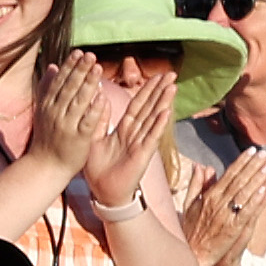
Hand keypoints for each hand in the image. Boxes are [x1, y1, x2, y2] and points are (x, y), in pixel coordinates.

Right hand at [25, 54, 104, 179]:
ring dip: (89, 84)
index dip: (70, 67)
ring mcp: (66, 125)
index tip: (79, 52)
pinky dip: (94, 109)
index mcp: (47, 106)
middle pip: (69, 88)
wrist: (45, 166)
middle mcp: (55, 113)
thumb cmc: (48, 137)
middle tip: (90, 55)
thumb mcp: (44, 111)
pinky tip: (103, 97)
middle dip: (80, 70)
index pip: (60, 82)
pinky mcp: (78, 138)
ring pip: (78, 102)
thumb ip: (48, 89)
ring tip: (98, 68)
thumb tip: (53, 66)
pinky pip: (88, 121)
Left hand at [86, 69, 172, 207]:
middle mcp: (135, 134)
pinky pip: (151, 137)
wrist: (103, 192)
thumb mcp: (94, 139)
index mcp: (123, 129)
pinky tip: (166, 113)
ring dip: (163, 102)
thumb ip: (99, 120)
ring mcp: (140, 143)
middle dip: (159, 90)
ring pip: (153, 119)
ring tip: (172, 87)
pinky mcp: (142, 154)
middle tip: (172, 74)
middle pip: (149, 107)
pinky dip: (158, 125)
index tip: (156, 76)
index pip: (137, 105)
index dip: (146, 90)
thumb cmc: (99, 168)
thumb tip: (98, 98)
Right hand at [183, 145, 265, 265]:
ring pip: (244, 193)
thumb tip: (201, 166)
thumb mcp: (190, 204)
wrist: (192, 254)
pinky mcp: (233, 228)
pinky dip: (256, 201)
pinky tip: (265, 191)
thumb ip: (198, 184)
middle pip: (239, 180)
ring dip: (257, 179)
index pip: (228, 174)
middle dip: (253, 165)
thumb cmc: (191, 230)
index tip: (253, 150)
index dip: (241, 161)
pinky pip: (247, 212)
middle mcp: (218, 203)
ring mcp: (226, 215)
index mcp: (209, 196)